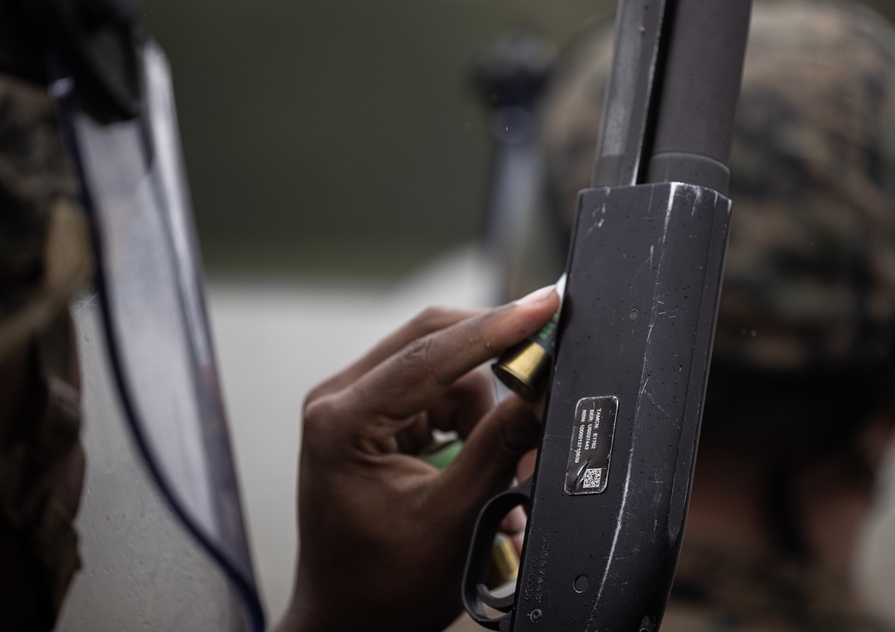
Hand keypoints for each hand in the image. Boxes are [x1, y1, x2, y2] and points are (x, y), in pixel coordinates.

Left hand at [276, 287, 558, 631]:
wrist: (351, 621)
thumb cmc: (384, 586)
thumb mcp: (455, 517)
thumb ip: (500, 446)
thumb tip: (541, 390)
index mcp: (342, 422)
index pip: (429, 355)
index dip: (496, 328)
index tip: (544, 306)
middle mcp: (339, 400)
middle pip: (432, 341)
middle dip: (493, 364)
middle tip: (541, 383)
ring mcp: (352, 405)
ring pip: (442, 366)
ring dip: (484, 410)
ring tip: (497, 475)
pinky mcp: (371, 416)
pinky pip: (435, 390)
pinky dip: (470, 421)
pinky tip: (477, 465)